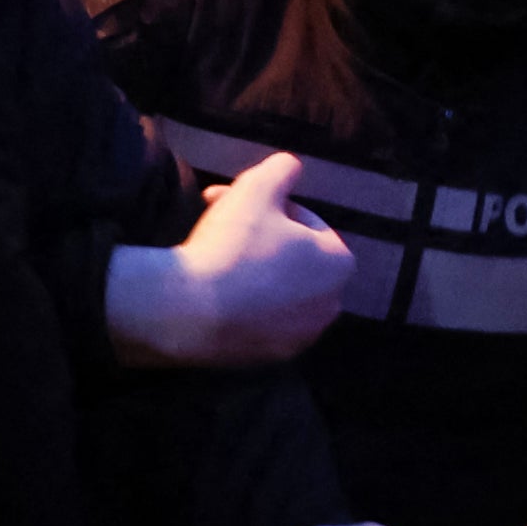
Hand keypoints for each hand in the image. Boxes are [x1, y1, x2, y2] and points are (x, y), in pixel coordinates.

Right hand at [111, 150, 350, 365]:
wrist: (187, 312)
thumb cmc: (231, 246)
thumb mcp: (257, 187)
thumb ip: (283, 168)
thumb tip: (291, 166)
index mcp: (339, 263)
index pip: (307, 222)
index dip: (270, 206)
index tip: (236, 203)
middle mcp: (330, 305)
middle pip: (293, 258)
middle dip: (261, 237)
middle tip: (221, 224)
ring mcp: (301, 337)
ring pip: (277, 289)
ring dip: (254, 270)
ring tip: (216, 257)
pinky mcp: (270, 359)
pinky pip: (260, 319)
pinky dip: (244, 303)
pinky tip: (214, 292)